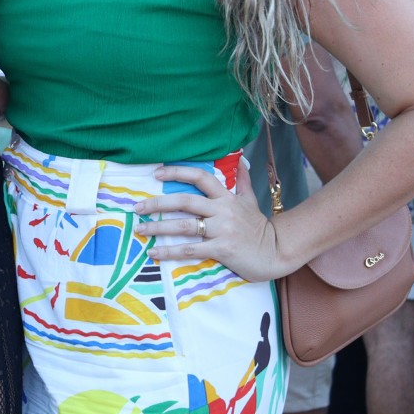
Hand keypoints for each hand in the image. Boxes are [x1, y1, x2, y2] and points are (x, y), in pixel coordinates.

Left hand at [135, 163, 287, 281]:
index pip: (200, 177)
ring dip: (158, 228)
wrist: (276, 252)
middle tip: (137, 208)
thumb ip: (241, 181)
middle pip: (185, 201)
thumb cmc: (259, 227)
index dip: (177, 172)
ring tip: (140, 230)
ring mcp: (222, 230)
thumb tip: (240, 160)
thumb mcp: (251, 200)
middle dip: (158, 203)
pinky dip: (170, 252)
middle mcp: (222, 211)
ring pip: (184, 226)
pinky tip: (154, 253)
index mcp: (226, 197)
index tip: (156, 173)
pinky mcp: (222, 249)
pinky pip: (190, 250)